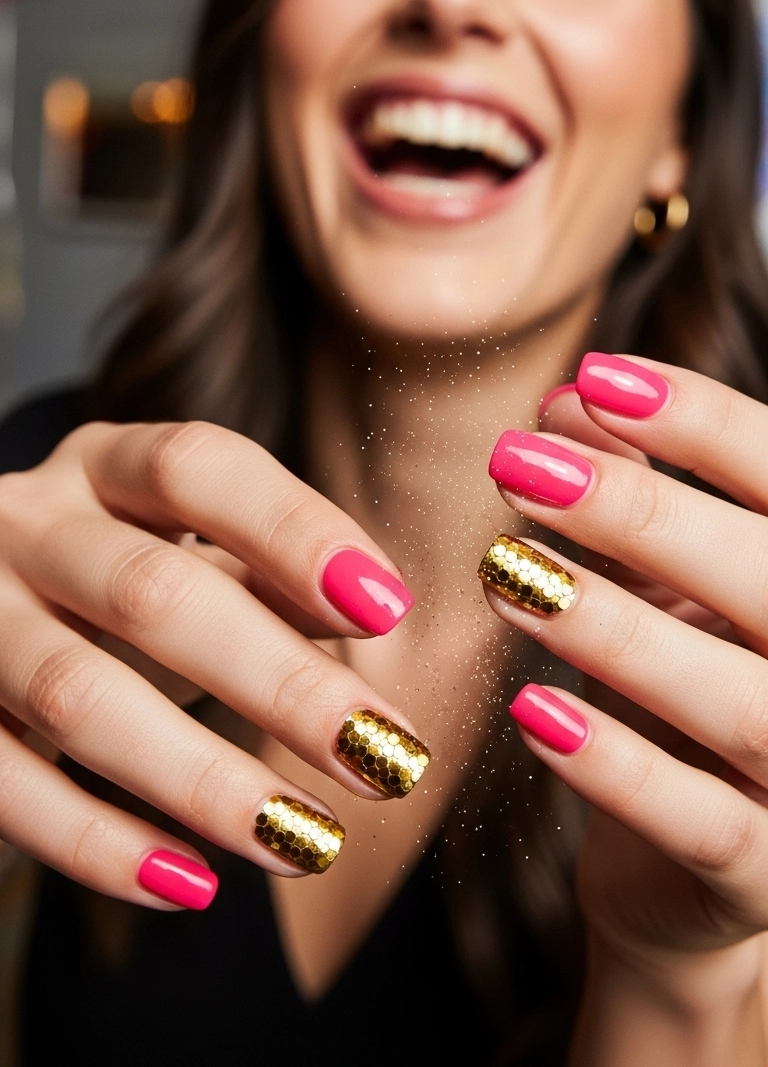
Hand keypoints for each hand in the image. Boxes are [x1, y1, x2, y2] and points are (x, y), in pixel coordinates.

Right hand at [0, 421, 427, 908]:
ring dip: (201, 780)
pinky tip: (190, 884)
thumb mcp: (180, 549)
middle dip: (278, 683)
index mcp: (104, 465)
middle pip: (150, 593)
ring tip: (305, 840)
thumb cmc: (108, 580)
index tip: (388, 608)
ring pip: (74, 697)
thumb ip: (268, 571)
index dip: (294, 532)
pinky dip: (96, 844)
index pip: (198, 470)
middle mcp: (27, 522)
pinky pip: (5, 783)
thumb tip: (376, 609)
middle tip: (381, 758)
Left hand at [480, 354, 767, 997]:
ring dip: (617, 632)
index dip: (701, 422)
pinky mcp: (763, 876)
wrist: (698, 869)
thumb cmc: (690, 689)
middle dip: (642, 514)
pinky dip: (616, 769)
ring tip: (511, 577)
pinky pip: (701, 823)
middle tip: (520, 468)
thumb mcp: (671, 584)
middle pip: (767, 579)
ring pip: (738, 703)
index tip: (593, 378)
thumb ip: (635, 490)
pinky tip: (533, 712)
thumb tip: (567, 399)